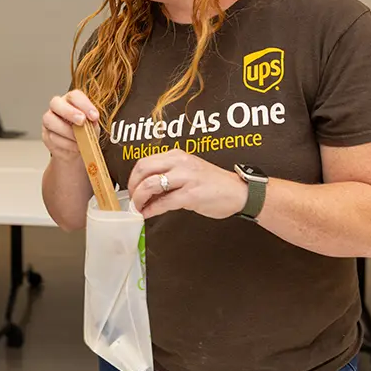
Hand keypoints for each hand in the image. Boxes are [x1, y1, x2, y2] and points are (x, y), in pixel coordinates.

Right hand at [42, 90, 99, 161]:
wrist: (77, 150)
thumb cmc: (85, 133)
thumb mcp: (92, 127)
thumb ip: (92, 123)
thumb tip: (91, 122)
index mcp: (70, 101)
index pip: (74, 96)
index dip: (84, 105)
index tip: (94, 116)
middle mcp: (57, 107)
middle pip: (55, 103)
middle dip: (69, 112)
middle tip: (82, 121)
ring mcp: (49, 120)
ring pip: (50, 121)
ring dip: (67, 131)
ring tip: (80, 139)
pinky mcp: (45, 135)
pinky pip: (52, 137)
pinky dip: (66, 143)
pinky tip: (75, 146)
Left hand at [128, 149, 247, 219]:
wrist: (239, 192)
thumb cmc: (214, 184)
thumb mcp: (188, 172)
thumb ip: (169, 176)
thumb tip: (147, 189)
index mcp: (177, 156)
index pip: (145, 161)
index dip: (133, 177)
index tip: (131, 189)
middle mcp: (180, 163)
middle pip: (143, 170)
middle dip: (132, 187)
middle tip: (131, 199)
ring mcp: (186, 178)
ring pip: (150, 185)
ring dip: (139, 199)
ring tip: (137, 208)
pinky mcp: (191, 195)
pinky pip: (164, 202)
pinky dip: (151, 209)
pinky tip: (147, 214)